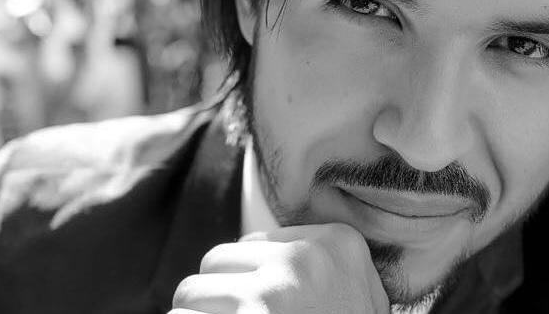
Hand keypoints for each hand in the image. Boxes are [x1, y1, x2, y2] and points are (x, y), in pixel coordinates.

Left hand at [169, 222, 389, 313]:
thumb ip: (318, 266)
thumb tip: (254, 257)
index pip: (256, 243)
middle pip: (220, 259)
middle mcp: (302, 260)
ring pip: (193, 289)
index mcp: (337, 243)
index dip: (249, 279)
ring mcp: (271, 293)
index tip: (265, 306)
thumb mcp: (355, 292)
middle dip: (218, 293)